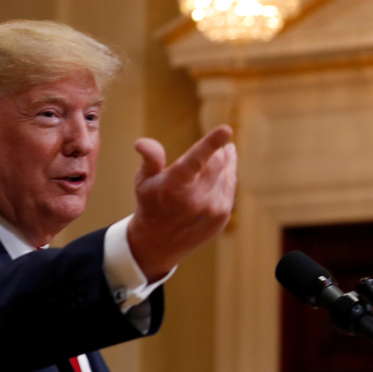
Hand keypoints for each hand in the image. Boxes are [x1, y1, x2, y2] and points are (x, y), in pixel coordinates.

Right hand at [126, 125, 236, 280]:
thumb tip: (142, 143)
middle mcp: (195, 200)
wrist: (159, 243)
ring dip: (222, 162)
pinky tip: (221, 170)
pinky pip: (230, 184)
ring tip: (216, 158)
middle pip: (217, 162)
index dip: (211, 143)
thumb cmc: (151, 203)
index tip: (227, 129)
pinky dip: (227, 174)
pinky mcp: (223, 215)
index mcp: (174, 187)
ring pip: (226, 172)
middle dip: (216, 151)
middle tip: (212, 147)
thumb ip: (150, 158)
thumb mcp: (144, 180)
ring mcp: (212, 209)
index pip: (195, 160)